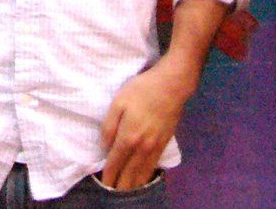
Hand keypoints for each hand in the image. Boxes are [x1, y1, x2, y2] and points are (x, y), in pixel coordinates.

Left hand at [100, 59, 194, 189]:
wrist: (171, 86)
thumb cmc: (141, 90)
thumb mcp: (118, 102)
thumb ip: (109, 126)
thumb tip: (105, 146)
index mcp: (128, 137)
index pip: (115, 163)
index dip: (109, 175)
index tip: (104, 183)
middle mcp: (142, 147)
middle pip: (129, 174)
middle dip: (120, 184)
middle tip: (112, 189)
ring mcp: (155, 147)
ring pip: (143, 173)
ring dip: (133, 184)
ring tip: (125, 189)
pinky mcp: (164, 144)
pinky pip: (154, 166)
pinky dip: (146, 176)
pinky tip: (142, 179)